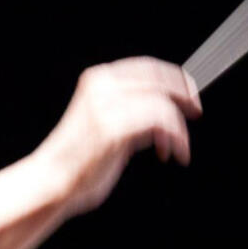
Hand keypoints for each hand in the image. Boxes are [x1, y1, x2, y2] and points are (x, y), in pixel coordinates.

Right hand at [36, 58, 202, 216]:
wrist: (51, 181)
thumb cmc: (79, 160)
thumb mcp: (106, 123)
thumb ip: (131, 110)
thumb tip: (169, 109)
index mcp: (97, 80)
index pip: (147, 67)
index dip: (175, 78)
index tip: (190, 94)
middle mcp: (102, 87)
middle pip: (160, 79)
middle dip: (184, 95)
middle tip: (196, 112)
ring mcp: (106, 106)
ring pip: (163, 103)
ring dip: (178, 128)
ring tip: (178, 147)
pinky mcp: (113, 128)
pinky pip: (160, 122)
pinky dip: (174, 138)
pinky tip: (169, 153)